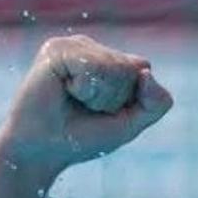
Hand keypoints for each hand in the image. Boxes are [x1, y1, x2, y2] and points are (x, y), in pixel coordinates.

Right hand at [0, 34, 173, 174]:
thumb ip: (155, 103)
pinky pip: (92, 67)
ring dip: (98, 96)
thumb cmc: (82, 138)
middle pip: (130, 68)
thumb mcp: (131, 125)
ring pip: (114, 66)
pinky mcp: (57, 49)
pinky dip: (84, 89)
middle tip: (85, 109)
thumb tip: (147, 72)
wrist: (42, 151)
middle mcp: (92, 48)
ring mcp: (74, 45)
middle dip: (114, 99)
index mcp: (109, 61)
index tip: (104, 113)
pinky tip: (64, 91)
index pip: (142, 69)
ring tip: (74, 100)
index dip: (130, 100)